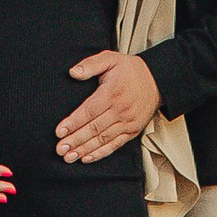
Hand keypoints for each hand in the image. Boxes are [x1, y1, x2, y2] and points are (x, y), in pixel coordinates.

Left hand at [55, 49, 162, 164]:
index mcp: (112, 92)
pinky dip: (101, 153)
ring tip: (69, 157)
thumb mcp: (110, 58)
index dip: (73, 122)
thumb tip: (73, 72)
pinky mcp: (133, 131)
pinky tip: (87, 158)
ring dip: (85, 150)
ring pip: (103, 139)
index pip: (89, 111)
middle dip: (75, 140)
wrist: (157, 80)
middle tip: (60, 149)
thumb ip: (90, 64)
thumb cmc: (130, 70)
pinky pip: (115, 145)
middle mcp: (121, 109)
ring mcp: (128, 122)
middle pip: (94, 128)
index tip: (59, 131)